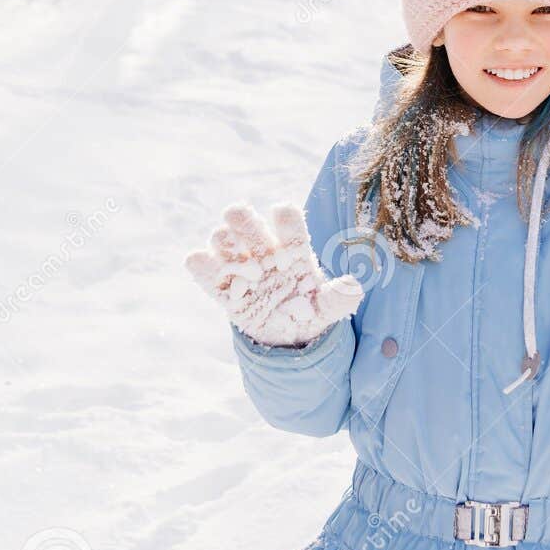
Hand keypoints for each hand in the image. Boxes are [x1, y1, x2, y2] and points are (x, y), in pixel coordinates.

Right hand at [185, 202, 363, 346]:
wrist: (287, 338)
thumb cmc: (309, 313)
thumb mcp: (326, 310)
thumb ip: (339, 299)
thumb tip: (353, 286)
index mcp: (294, 253)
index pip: (292, 230)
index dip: (287, 220)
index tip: (282, 211)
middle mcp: (266, 255)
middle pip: (253, 230)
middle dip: (244, 221)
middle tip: (236, 212)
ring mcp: (244, 272)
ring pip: (229, 247)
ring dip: (223, 241)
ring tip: (221, 238)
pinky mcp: (227, 294)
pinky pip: (211, 279)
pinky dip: (201, 268)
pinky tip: (195, 259)